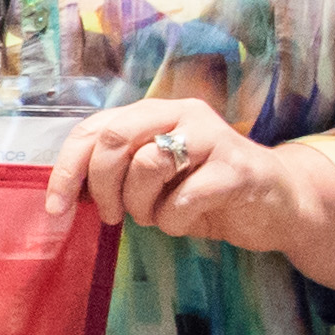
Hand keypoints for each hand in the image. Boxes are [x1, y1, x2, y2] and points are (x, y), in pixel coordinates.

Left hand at [38, 73, 334, 290]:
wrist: (277, 205)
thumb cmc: (205, 191)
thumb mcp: (152, 179)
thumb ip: (115, 173)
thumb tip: (63, 194)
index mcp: (155, 111)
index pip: (92, 130)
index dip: (67, 170)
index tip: (56, 208)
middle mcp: (183, 114)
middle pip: (114, 140)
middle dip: (102, 187)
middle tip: (113, 216)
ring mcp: (213, 138)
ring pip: (147, 165)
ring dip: (141, 205)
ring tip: (157, 216)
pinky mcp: (237, 168)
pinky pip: (183, 197)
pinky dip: (173, 220)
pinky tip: (184, 222)